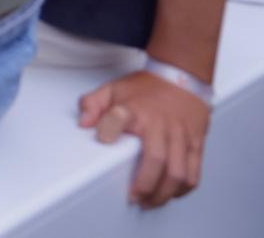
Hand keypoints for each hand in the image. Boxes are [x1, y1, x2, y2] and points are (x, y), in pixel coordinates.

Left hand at [79, 69, 210, 207]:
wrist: (181, 78)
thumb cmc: (146, 88)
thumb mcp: (113, 89)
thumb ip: (92, 104)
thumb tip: (83, 122)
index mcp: (135, 109)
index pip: (119, 118)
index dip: (109, 130)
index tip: (103, 141)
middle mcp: (160, 124)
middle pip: (157, 160)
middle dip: (144, 185)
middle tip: (133, 197)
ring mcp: (180, 135)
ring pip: (178, 172)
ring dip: (163, 193)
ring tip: (150, 201)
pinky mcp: (196, 144)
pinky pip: (193, 172)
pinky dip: (183, 189)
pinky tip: (171, 193)